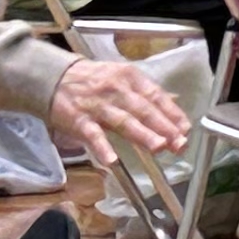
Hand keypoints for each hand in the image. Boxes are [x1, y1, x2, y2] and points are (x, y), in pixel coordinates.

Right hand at [47, 55, 193, 164]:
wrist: (53, 77)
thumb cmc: (92, 80)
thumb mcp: (122, 78)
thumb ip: (146, 93)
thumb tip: (174, 103)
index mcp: (130, 78)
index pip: (156, 96)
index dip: (172, 114)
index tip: (186, 129)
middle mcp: (116, 90)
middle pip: (144, 110)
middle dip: (164, 127)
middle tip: (179, 143)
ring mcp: (97, 105)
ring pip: (123, 121)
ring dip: (142, 135)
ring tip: (159, 147)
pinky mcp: (78, 120)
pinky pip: (92, 135)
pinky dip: (102, 148)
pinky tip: (112, 161)